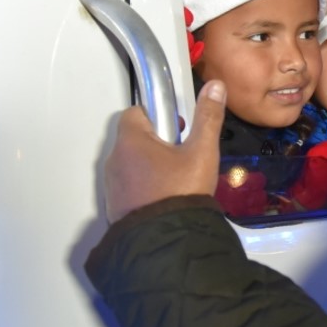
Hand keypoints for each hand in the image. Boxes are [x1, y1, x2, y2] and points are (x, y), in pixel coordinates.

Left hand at [103, 80, 225, 222]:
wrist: (166, 241)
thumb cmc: (182, 190)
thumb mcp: (202, 151)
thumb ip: (208, 117)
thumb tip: (215, 85)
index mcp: (131, 140)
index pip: (135, 111)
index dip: (158, 115)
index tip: (178, 130)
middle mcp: (114, 159)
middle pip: (134, 139)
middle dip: (157, 142)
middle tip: (183, 157)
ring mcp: (111, 185)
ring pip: (132, 164)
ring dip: (150, 166)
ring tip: (177, 182)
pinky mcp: (114, 207)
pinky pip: (129, 187)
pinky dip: (144, 188)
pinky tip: (165, 199)